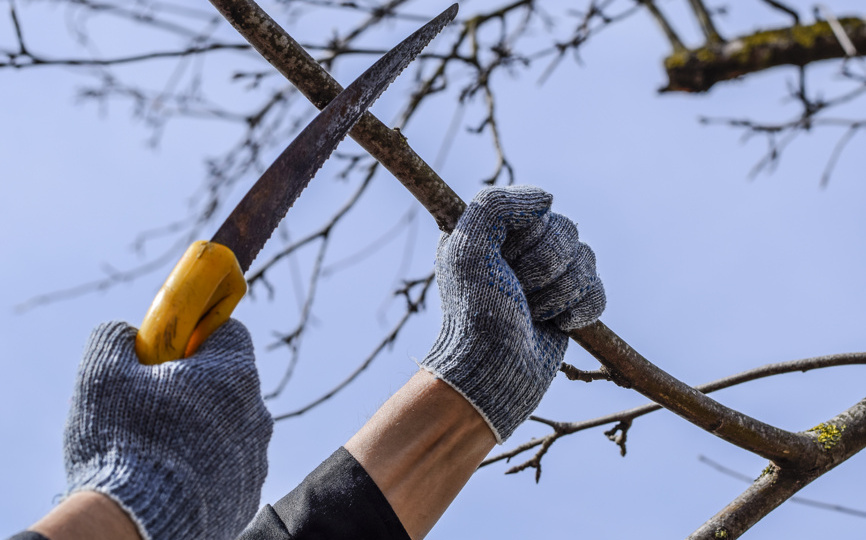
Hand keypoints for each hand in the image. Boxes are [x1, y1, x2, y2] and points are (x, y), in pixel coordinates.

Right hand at [64, 319, 272, 539]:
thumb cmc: (121, 444)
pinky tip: (171, 477)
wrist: (134, 527)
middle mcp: (256, 412)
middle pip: (228, 382)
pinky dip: (205, 466)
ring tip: (158, 449)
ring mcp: (256, 456)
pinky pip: (228, 466)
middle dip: (195, 386)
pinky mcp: (248, 493)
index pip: (228, 332)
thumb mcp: (102, 376)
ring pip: (229, 426)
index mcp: (233, 373)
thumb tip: (128, 334)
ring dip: (201, 428)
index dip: (195, 336)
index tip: (169, 353)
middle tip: (152, 405)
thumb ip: (117, 339)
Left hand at [420, 186, 604, 441]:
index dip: (527, 239)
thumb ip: (495, 206)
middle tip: (517, 292)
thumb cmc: (476, 313)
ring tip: (532, 312)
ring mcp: (548, 279)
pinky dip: (581, 310)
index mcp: (495, 232)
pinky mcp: (569, 306)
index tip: (503, 262)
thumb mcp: (467, 250)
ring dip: (560, 292)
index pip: (539, 210)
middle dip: (544, 268)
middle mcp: (522, 250)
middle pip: (568, 232)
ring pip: (587, 260)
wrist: (494, 372)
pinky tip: (556, 325)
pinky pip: (598, 291)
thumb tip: (548, 199)